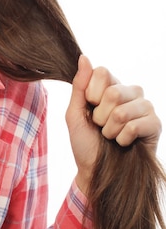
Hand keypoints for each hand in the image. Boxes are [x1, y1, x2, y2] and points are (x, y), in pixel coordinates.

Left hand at [65, 55, 161, 193]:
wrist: (95, 171)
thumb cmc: (84, 142)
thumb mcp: (74, 113)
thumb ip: (80, 85)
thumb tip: (84, 57)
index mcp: (109, 86)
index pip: (102, 72)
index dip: (91, 93)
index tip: (89, 108)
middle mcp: (130, 93)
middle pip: (113, 91)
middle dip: (100, 115)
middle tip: (101, 126)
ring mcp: (144, 107)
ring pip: (124, 109)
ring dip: (110, 129)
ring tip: (111, 136)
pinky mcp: (155, 124)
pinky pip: (137, 124)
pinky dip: (123, 137)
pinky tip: (123, 142)